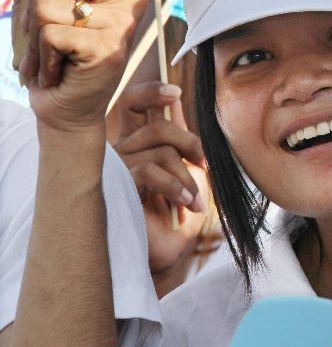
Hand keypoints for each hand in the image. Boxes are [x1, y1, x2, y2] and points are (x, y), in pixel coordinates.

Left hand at [10, 0, 146, 130]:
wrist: (67, 106)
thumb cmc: (55, 51)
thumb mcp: (38, 0)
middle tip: (48, 28)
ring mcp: (122, 20)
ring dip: (36, 31)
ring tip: (52, 52)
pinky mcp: (110, 46)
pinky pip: (55, 30)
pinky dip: (43, 52)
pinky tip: (58, 67)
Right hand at [114, 81, 208, 276]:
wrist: (159, 254)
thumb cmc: (171, 215)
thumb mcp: (183, 173)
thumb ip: (180, 144)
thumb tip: (181, 109)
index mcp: (134, 143)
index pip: (132, 103)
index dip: (151, 92)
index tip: (176, 93)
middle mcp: (119, 150)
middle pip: (152, 123)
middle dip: (186, 139)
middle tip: (203, 165)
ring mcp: (115, 167)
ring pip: (160, 149)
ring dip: (186, 177)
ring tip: (195, 202)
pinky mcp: (115, 186)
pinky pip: (150, 169)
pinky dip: (175, 186)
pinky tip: (185, 205)